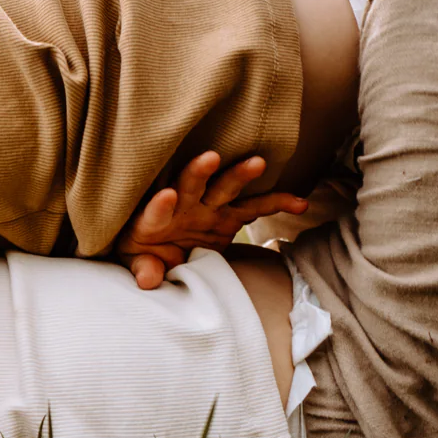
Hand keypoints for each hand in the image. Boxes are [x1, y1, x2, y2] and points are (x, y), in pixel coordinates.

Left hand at [114, 152, 307, 288]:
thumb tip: (149, 279)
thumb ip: (143, 269)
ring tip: (258, 163)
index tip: (166, 195)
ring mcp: (210, 208)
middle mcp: (184, 206)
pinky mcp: (231, 216)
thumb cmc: (143, 254)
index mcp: (155, 220)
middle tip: (210, 158)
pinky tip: (301, 203)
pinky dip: (278, 202)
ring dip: (240, 174)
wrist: (161, 252)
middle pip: (191, 185)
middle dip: (200, 171)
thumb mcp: (137, 263)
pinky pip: (257, 207)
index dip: (160, 205)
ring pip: (225, 187)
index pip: (155, 211)